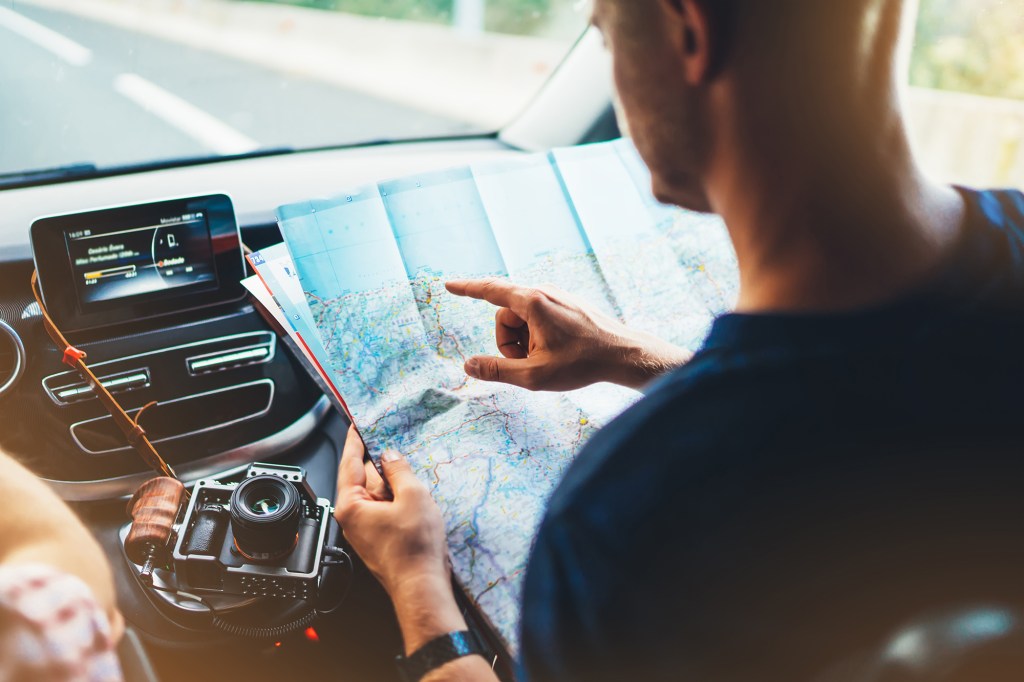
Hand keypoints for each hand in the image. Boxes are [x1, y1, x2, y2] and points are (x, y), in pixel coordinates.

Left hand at [334, 427, 466, 654]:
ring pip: (378, 495)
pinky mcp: (381, 538)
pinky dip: (398, 499)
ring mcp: (367, 530)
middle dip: (380, 461)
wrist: (422, 586)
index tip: (356, 423)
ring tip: (411, 472)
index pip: (350, 462)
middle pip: (365, 478)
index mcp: (351, 505)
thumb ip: (399, 470)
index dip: (355, 440)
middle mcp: (353, 518)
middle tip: (392, 441)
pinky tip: (415, 496)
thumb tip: (390, 457)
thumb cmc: (413, 550)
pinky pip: (387, 510)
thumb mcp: (412, 495)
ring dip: (393, 482)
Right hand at [446, 278, 691, 390]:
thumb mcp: (533, 375)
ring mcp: (556, 296)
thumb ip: (497, 370)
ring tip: (545, 358)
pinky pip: (538, 317)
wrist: (624, 354)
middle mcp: (543, 291)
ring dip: (524, 341)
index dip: (466, 289)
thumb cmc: (581, 364)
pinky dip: (537, 336)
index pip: (489, 290)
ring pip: (521, 318)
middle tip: (528, 363)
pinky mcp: (566, 303)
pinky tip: (557, 351)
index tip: (447, 285)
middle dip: (507, 341)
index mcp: (532, 302)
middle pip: (504, 315)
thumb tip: (468, 366)